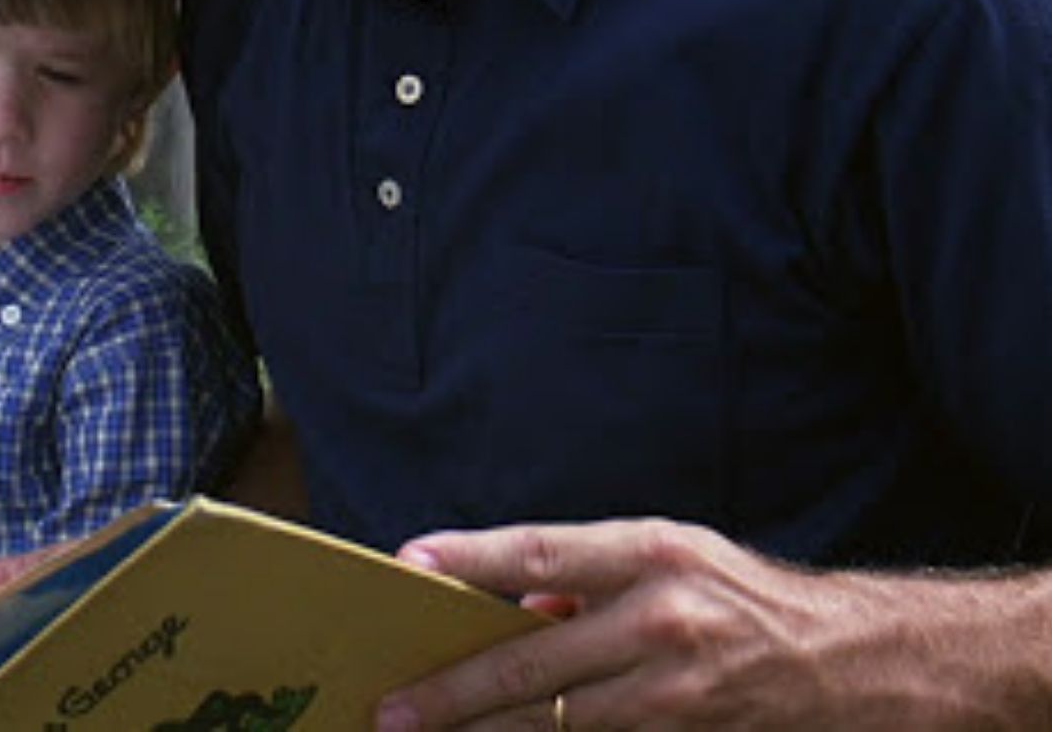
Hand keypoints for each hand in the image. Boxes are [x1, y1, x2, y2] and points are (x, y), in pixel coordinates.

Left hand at [374, 519, 1050, 729]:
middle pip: (536, 662)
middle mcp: (666, 618)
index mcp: (655, 553)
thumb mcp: (677, 560)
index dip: (470, 558)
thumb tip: (514, 606)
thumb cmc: (753, 599)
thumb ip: (591, 579)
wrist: (872, 660)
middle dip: (454, 690)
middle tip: (391, 709)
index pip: (540, 548)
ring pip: (562, 725)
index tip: (406, 564)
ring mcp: (683, 691)